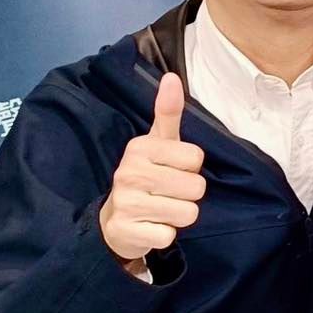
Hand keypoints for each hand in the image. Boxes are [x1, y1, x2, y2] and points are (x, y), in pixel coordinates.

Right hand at [99, 73, 205, 270]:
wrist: (115, 220)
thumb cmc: (146, 175)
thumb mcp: (158, 143)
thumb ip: (167, 113)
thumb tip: (171, 77)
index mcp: (140, 148)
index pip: (196, 157)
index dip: (191, 167)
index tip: (172, 168)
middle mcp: (129, 172)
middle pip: (196, 187)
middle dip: (188, 194)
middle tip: (167, 192)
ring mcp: (126, 203)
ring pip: (188, 213)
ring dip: (180, 215)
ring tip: (161, 209)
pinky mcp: (127, 231)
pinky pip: (170, 235)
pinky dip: (166, 234)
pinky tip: (151, 226)